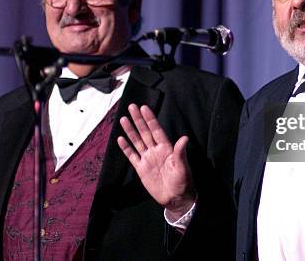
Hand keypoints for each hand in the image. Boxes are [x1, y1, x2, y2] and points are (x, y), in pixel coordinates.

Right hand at [118, 104, 195, 220]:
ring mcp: (147, 159)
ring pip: (137, 141)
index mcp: (166, 148)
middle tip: (131, 106)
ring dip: (130, 130)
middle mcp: (155, 150)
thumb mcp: (182, 167)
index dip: (150, 119)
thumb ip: (180, 153)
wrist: (175, 199)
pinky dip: (126, 148)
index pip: (156, 130)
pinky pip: (132, 156)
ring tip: (123, 119)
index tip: (144, 107)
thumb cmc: (182, 182)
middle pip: (145, 132)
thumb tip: (184, 138)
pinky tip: (120, 139)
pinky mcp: (141, 169)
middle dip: (138, 120)